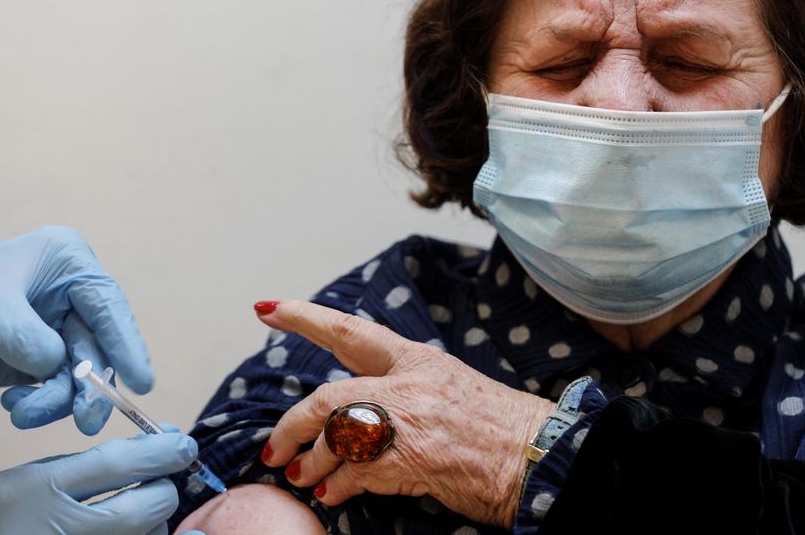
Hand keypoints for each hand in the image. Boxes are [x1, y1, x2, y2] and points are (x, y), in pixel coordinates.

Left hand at [0, 226, 152, 433]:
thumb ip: (26, 338)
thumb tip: (59, 366)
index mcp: (66, 262)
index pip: (108, 305)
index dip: (127, 344)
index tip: (141, 382)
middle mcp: (69, 293)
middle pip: (101, 345)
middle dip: (93, 386)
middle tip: (87, 422)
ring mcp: (56, 328)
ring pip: (82, 373)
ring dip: (60, 401)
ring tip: (22, 414)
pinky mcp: (40, 358)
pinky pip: (60, 388)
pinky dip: (43, 404)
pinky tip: (15, 406)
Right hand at [0, 432, 201, 534]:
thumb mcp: (34, 472)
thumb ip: (93, 465)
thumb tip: (159, 447)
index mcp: (45, 488)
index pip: (123, 463)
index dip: (165, 449)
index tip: (182, 443)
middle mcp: (62, 527)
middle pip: (149, 506)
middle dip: (164, 487)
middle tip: (159, 480)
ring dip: (154, 520)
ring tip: (137, 508)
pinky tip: (158, 531)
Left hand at [254, 300, 553, 527]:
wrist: (537, 456)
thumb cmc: (502, 427)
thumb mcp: (451, 388)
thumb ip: (405, 392)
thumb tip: (359, 416)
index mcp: (418, 359)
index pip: (350, 332)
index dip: (304, 318)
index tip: (267, 310)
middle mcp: (408, 384)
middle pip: (327, 397)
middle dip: (290, 425)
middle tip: (273, 447)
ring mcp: (407, 421)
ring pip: (334, 437)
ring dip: (311, 462)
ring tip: (303, 478)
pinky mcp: (409, 458)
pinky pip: (353, 473)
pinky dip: (337, 487)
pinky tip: (333, 494)